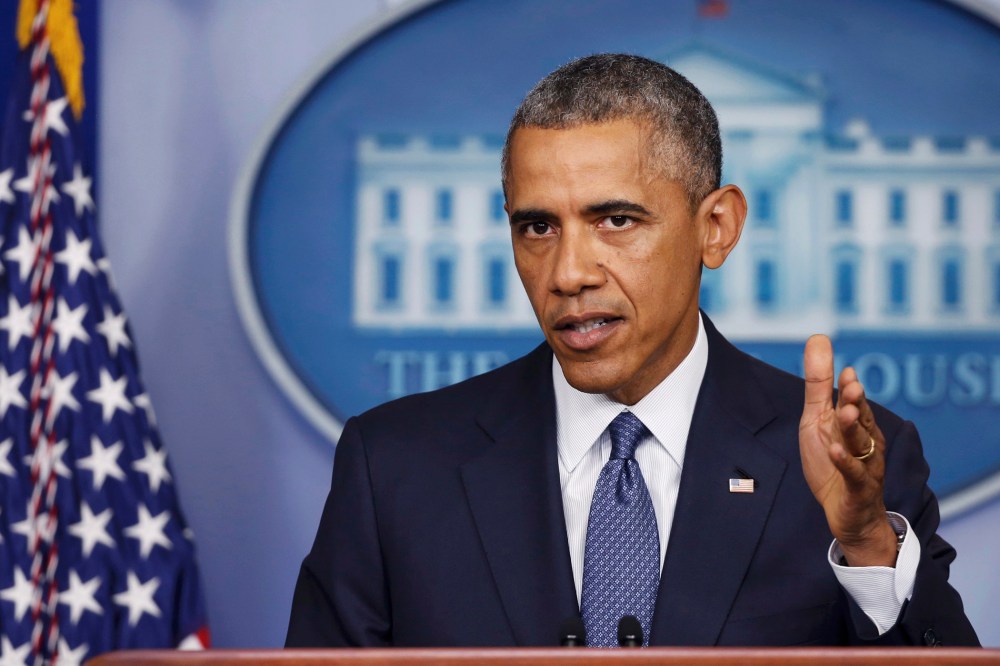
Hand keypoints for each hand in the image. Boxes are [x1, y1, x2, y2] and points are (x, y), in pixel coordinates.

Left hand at [800, 335, 897, 566]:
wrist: (848, 514)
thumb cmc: (833, 463)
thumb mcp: (818, 421)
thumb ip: (818, 386)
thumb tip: (819, 340)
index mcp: (856, 425)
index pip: (855, 402)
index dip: (852, 388)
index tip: (847, 371)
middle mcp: (866, 442)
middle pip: (861, 419)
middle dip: (857, 402)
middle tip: (851, 385)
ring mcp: (865, 465)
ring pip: (860, 444)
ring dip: (853, 428)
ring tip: (845, 412)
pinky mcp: (858, 488)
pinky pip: (853, 473)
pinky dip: (844, 462)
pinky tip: (834, 451)